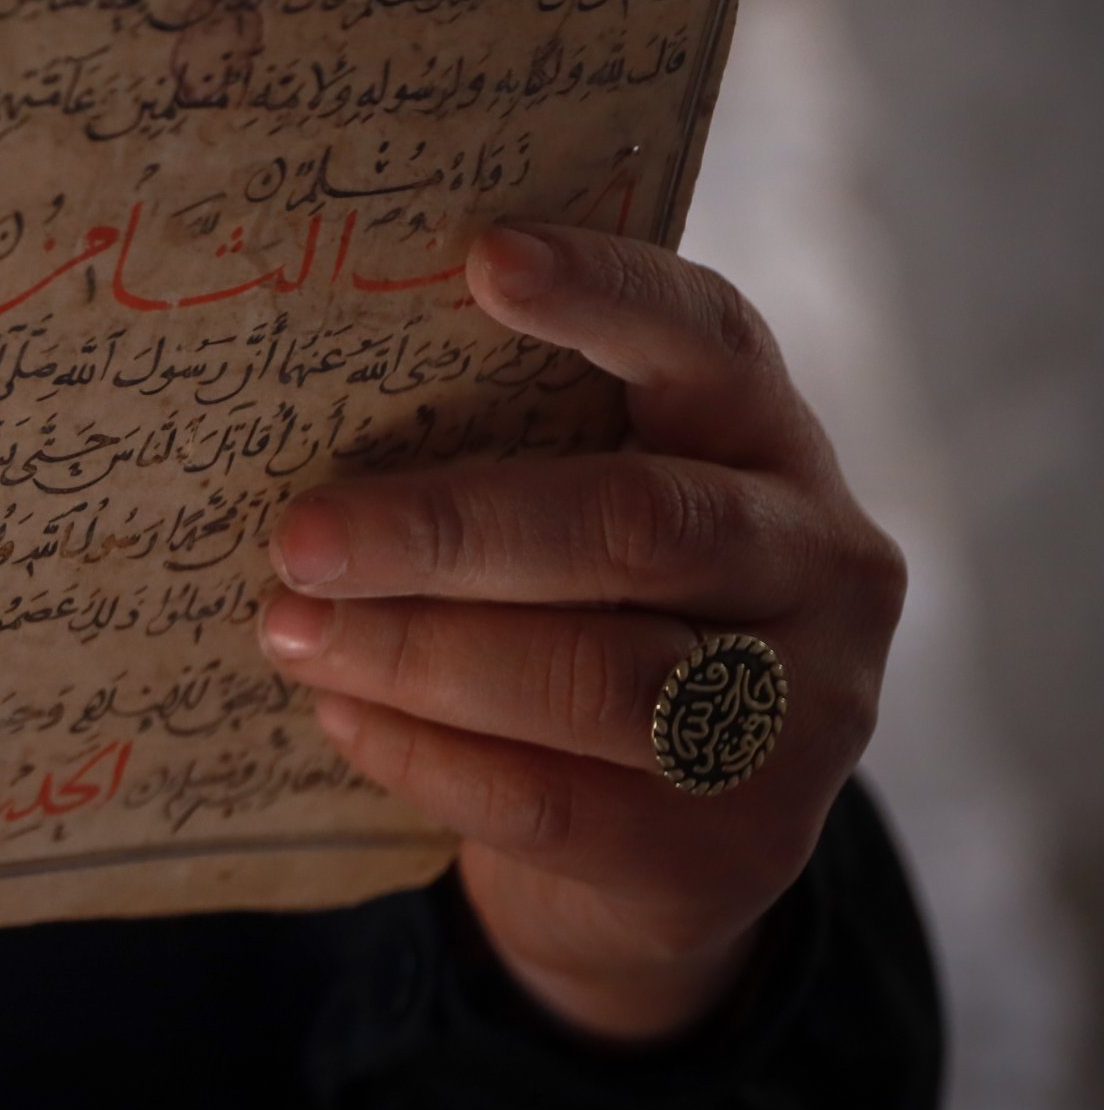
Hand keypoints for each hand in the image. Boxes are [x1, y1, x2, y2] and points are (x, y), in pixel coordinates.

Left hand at [256, 224, 904, 1043]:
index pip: (709, 341)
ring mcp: (799, 719)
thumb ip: (505, 450)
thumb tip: (302, 399)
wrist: (659, 852)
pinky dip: (426, 756)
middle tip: (299, 537)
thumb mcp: (576, 512)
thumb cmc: (580, 620)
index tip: (485, 258)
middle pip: (634, 528)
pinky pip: (554, 799)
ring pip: (594, 678)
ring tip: (289, 630)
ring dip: (415, 654)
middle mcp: (821, 566)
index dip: (606, 296)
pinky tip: (340, 718)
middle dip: (445, 530)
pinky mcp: (735, 849)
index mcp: (770, 440)